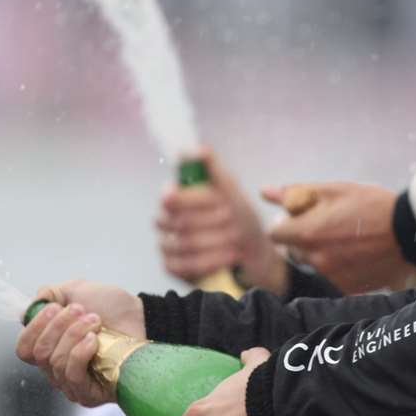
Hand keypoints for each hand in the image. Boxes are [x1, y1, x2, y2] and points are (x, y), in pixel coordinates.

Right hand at [16, 280, 142, 405]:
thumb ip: (50, 294)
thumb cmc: (113, 308)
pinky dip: (80, 352)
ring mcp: (72, 383)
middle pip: (39, 354)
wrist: (144, 317)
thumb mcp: (77, 291)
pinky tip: (94, 340)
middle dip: (59, 325)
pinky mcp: (89, 393)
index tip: (55, 307)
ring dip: (74, 334)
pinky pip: (72, 376)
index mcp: (51, 347)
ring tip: (96, 321)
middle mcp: (57, 369)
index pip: (24, 349)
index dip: (34, 327)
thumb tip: (31, 307)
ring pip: (55, 362)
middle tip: (82, 310)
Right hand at [158, 147, 287, 293]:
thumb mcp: (229, 187)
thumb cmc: (237, 215)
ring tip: (237, 239)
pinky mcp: (173, 267)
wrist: (250, 248)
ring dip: (217, 241)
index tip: (225, 205)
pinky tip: (229, 257)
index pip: (171, 198)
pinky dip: (212, 260)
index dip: (198, 202)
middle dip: (214, 222)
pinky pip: (185, 266)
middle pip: (180, 222)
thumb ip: (211, 165)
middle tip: (234, 221)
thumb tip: (194, 148)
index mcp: (175, 198)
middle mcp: (164, 220)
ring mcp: (166, 245)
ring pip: (184, 244)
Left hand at [264, 182, 415, 292]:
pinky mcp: (347, 288)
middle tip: (330, 226)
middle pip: (293, 250)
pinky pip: (331, 277)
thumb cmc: (371, 204)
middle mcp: (314, 259)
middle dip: (304, 238)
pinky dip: (338, 267)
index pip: (275, 233)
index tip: (304, 216)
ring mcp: (330, 277)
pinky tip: (357, 255)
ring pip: (313, 264)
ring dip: (321, 253)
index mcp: (306, 233)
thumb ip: (297, 192)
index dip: (288, 222)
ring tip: (348, 240)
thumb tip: (264, 192)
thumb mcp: (335, 189)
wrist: (409, 232)